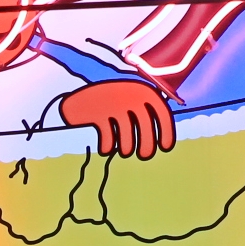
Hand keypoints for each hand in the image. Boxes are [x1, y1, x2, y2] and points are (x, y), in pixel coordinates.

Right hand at [60, 79, 175, 158]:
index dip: (166, 132)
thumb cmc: (110, 100)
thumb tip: (163, 135)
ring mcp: (112, 104)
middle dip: (147, 144)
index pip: (161, 113)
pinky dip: (107, 145)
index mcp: (142, 90)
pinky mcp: (96, 112)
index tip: (165, 146)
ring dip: (127, 147)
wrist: (77, 92)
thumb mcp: (129, 98)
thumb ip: (145, 111)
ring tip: (126, 152)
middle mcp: (129, 95)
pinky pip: (108, 137)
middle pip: (145, 127)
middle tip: (145, 155)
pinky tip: (106, 149)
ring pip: (127, 135)